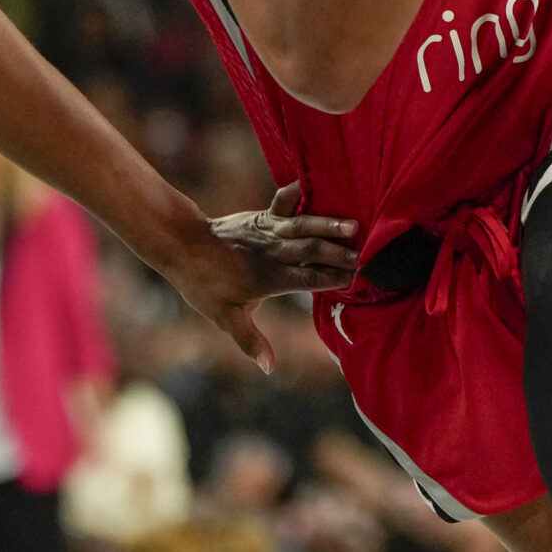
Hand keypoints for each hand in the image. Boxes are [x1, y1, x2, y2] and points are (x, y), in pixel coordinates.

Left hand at [166, 185, 359, 372]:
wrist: (183, 245)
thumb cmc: (205, 284)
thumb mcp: (226, 317)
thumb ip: (250, 341)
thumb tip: (269, 368)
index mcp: (268, 279)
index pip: (307, 280)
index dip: (332, 279)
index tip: (357, 279)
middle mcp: (272, 252)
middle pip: (310, 252)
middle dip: (339, 253)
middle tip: (367, 254)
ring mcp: (268, 230)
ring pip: (303, 226)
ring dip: (328, 225)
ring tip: (354, 224)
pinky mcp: (263, 216)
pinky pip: (284, 202)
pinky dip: (299, 192)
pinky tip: (315, 183)